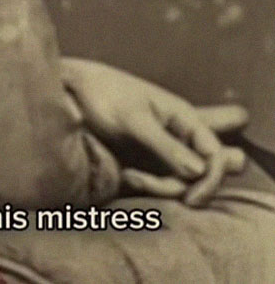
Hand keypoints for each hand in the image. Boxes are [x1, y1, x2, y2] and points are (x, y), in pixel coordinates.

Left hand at [61, 57, 246, 205]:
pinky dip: (148, 185)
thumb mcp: (133, 119)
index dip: (211, 180)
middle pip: (202, 174)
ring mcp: (167, 150)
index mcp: (184, 118)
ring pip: (182, 183)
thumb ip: (165, 145)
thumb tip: (200, 171)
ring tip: (128, 176)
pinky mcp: (150, 162)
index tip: (189, 199)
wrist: (75, 91)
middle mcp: (181, 135)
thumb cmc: (105, 95)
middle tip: (143, 182)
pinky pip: (162, 183)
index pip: (215, 155)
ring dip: (159, 187)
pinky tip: (127, 176)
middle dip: (180, 186)